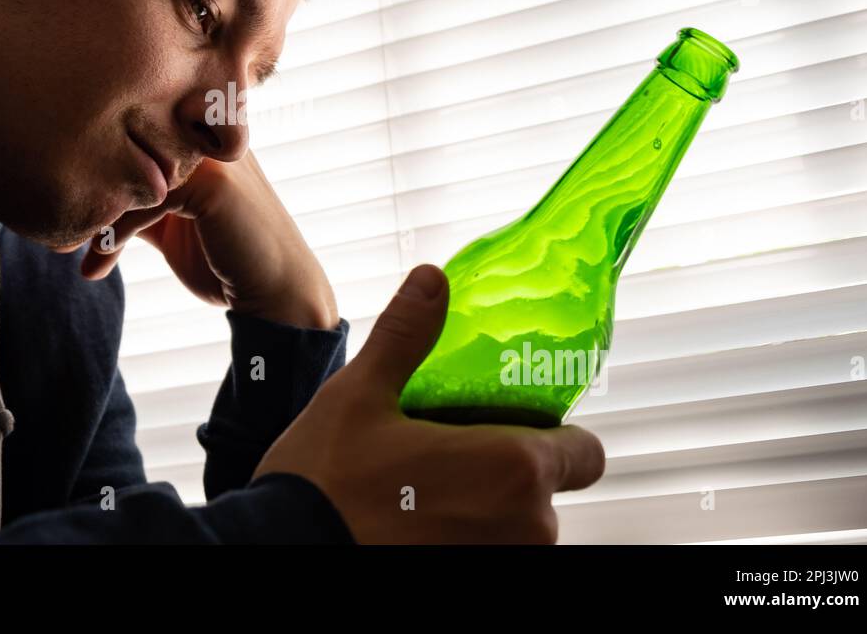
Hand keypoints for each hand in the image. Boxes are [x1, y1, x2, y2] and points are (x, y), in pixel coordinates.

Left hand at [76, 151, 338, 329]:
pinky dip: (116, 234)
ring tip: (75, 250)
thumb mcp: (170, 225)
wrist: (275, 295)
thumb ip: (141, 203)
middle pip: (127, 149)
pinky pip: (147, 200)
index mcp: (198, 141)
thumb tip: (88, 199)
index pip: (132, 139)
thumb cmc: (225, 260)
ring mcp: (213, 156)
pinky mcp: (214, 183)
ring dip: (98, 216)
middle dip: (92, 189)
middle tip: (61, 231)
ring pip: (132, 174)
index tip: (66, 214)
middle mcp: (207, 138)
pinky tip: (98, 264)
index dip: (99, 173)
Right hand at [252, 264, 606, 542]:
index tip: (507, 424)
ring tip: (421, 490)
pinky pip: (487, 550)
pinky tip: (412, 523)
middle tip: (446, 452)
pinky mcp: (473, 586)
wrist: (281, 553)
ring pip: (517, 526)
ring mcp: (501, 566)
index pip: (585, 452)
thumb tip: (432, 280)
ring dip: (485, 508)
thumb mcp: (360, 395)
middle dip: (507, 471)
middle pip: (546, 489)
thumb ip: (407, 336)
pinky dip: (463, 537)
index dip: (555, 436)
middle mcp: (526, 527)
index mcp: (514, 467)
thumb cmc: (324, 484)